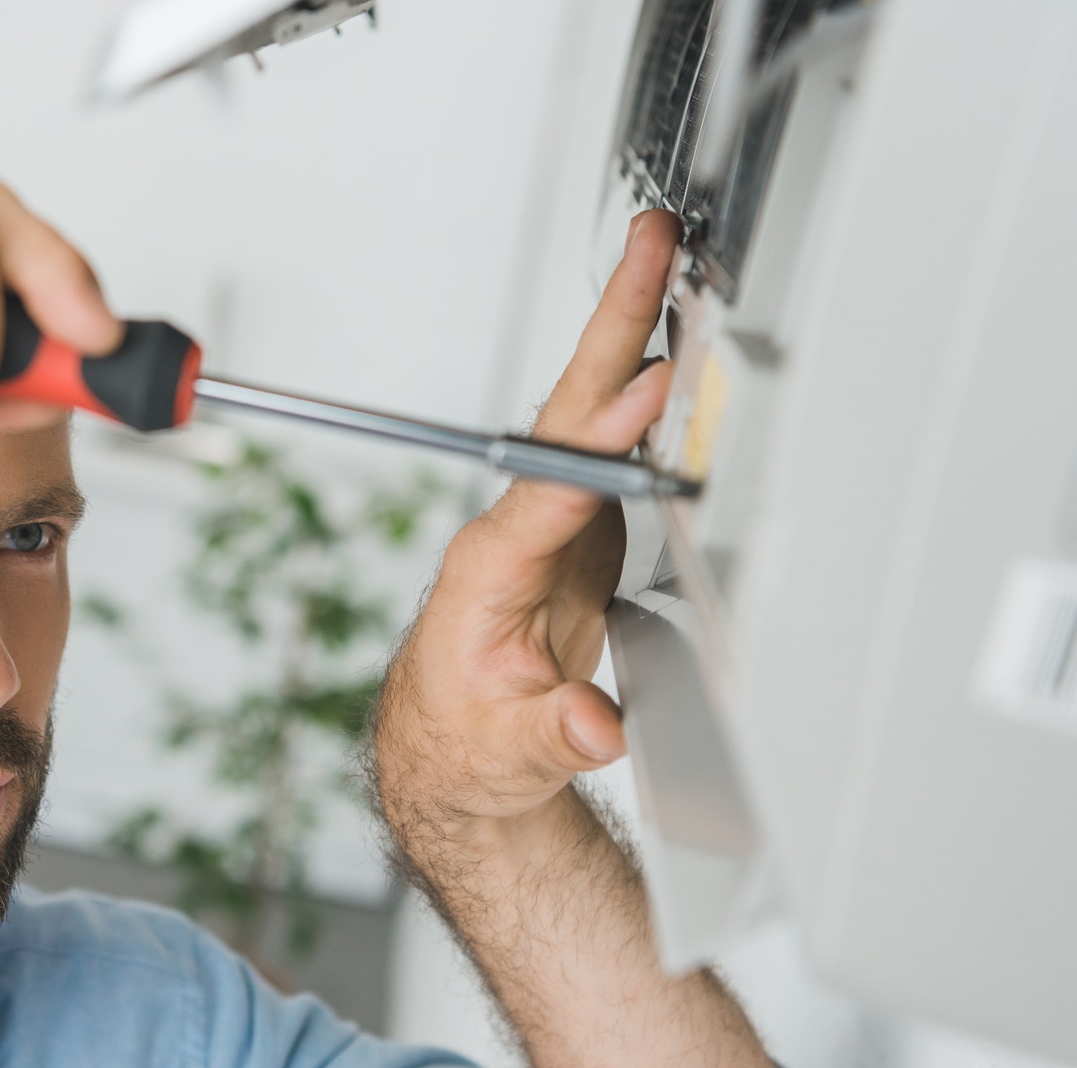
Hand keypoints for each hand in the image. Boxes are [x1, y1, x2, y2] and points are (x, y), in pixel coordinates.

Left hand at [375, 211, 677, 842]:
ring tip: (663, 255)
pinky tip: (676, 335)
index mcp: (488, 572)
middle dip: (608, 331)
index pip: (553, 491)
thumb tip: (591, 727)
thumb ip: (551, 739)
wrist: (458, 750)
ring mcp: (547, 522)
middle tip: (647, 245)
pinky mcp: (576, 527)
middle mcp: (515, 529)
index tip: (652, 388)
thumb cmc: (468, 742)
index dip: (603, 441)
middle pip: (567, 418)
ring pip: (589, 417)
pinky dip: (645, 386)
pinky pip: (610, 442)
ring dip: (628, 336)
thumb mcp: (505, 757)